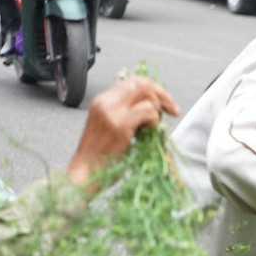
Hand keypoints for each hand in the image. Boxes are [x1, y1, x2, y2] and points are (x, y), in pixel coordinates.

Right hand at [66, 76, 179, 191]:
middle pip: (142, 83)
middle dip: (162, 95)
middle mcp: (105, 102)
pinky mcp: (119, 125)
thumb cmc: (101, 155)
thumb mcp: (111, 125)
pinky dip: (154, 121)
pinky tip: (147, 133)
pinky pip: (148, 111)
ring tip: (151, 127)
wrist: (85, 174)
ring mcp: (111, 112)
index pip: (133, 81)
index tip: (166, 103)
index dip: (154, 88)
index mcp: (102, 100)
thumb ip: (127, 111)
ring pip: (147, 96)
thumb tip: (154, 103)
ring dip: (157, 111)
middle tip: (170, 111)